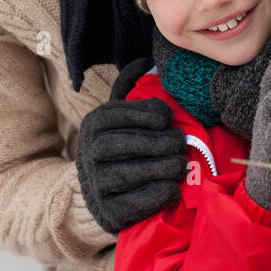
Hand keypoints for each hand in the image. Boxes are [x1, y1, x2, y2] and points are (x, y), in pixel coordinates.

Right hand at [75, 57, 186, 234]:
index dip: (148, 114)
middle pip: (130, 143)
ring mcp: (96, 182)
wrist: (96, 194)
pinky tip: (172, 187)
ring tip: (179, 164)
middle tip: (181, 144)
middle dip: (161, 143)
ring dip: (163, 168)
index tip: (167, 119)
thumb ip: (130, 89)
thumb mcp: (118, 116)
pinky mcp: (107, 210)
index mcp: (94, 124)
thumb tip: (145, 60)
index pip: (121, 113)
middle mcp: (90, 151)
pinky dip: (157, 194)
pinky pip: (135, 202)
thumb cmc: (118, 147)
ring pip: (133, 172)